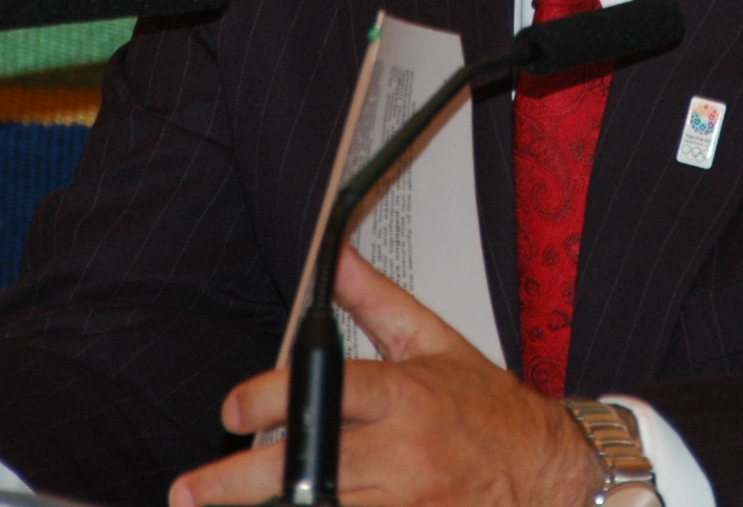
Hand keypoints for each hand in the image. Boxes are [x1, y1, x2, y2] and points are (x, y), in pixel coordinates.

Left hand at [171, 246, 598, 506]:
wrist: (550, 470)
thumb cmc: (491, 410)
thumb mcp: (434, 342)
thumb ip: (376, 302)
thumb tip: (336, 259)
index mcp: (407, 393)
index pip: (328, 390)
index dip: (270, 400)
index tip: (233, 409)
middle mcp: (406, 450)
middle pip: (307, 465)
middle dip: (237, 482)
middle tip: (191, 490)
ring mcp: (412, 501)